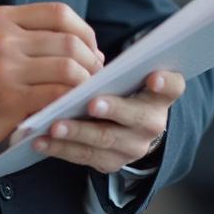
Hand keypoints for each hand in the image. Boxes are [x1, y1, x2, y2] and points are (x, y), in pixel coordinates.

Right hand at [0, 3, 103, 161]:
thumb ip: (30, 38)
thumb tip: (83, 47)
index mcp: (2, 19)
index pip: (59, 13)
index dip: (85, 32)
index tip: (92, 51)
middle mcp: (4, 37)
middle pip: (69, 40)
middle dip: (92, 61)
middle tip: (96, 78)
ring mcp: (6, 66)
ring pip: (69, 67)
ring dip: (87, 83)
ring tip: (87, 94)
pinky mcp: (10, 97)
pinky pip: (57, 94)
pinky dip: (73, 102)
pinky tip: (73, 108)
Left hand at [31, 70, 183, 173]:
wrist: (126, 124)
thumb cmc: (121, 86)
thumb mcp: (128, 73)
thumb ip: (120, 65)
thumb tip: (91, 51)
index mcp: (159, 95)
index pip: (172, 86)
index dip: (164, 82)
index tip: (152, 77)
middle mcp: (151, 123)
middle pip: (135, 117)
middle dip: (112, 109)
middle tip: (91, 104)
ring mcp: (132, 146)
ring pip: (105, 139)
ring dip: (77, 132)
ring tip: (54, 125)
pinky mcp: (111, 162)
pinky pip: (84, 156)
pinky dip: (60, 148)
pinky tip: (41, 140)